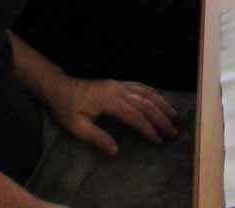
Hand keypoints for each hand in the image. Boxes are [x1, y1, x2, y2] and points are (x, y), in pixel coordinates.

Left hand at [48, 77, 178, 155]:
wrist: (60, 88)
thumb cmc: (67, 109)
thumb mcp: (77, 127)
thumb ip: (97, 138)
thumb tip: (115, 151)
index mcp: (109, 101)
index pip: (135, 116)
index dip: (148, 128)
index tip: (159, 140)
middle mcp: (119, 90)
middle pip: (146, 104)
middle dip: (161, 118)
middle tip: (173, 131)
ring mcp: (120, 85)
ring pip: (147, 93)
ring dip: (162, 104)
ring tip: (174, 115)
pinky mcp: (119, 83)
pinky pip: (141, 86)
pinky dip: (154, 93)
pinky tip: (161, 99)